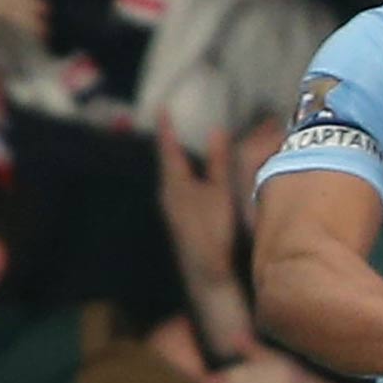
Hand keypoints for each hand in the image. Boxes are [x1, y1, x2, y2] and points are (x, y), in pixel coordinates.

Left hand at [158, 116, 240, 290]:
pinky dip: (183, 177)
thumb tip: (217, 130)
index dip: (167, 128)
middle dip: (171, 144)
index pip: (169, 148)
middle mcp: (168, 194)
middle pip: (168, 163)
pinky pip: (178, 190)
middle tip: (172, 126)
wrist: (206, 273)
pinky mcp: (179, 222)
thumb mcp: (220, 192)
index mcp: (175, 182)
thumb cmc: (213, 230)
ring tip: (182, 148)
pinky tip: (192, 182)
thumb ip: (218, 161)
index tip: (162, 109)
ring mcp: (172, 210)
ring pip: (172, 178)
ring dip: (177, 162)